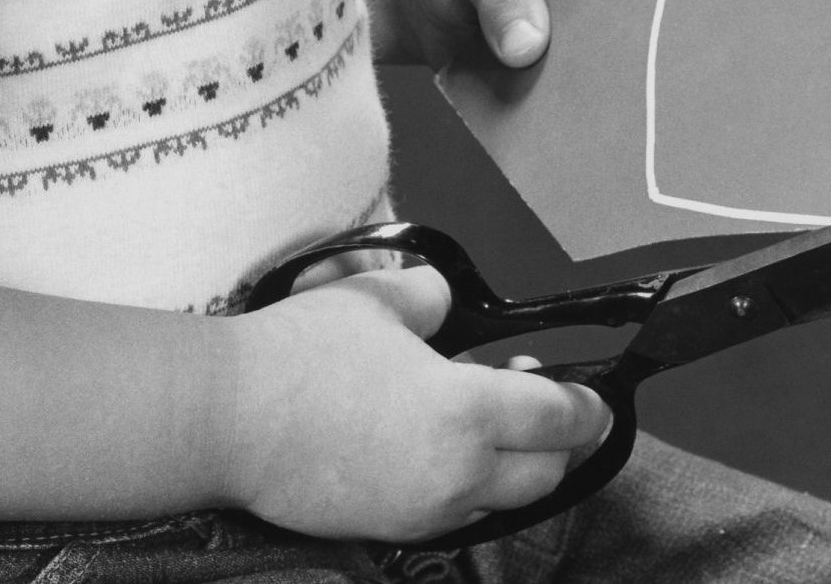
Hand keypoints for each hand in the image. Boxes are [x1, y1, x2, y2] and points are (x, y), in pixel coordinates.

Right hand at [220, 263, 610, 541]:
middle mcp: (459, 475)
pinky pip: (456, 514)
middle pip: (546, 474)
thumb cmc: (304, 352)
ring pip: (502, 500)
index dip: (587, 406)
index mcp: (468, 412)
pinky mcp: (391, 530)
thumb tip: (446, 305)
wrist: (232, 418)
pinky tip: (442, 447)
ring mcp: (425, 512)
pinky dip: (470, 486)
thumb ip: (431, 299)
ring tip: (488, 418)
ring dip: (515, 465)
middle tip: (546, 399)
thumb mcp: (379, 301)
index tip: (598, 397)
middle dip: (561, 441)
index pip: (558, 419)